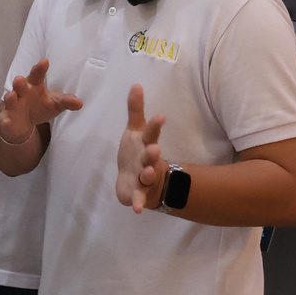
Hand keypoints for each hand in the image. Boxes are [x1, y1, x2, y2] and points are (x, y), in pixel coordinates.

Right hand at [0, 59, 82, 142]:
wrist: (21, 122)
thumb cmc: (39, 106)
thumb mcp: (54, 103)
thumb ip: (66, 101)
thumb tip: (79, 103)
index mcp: (34, 85)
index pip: (37, 74)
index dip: (40, 68)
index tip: (44, 62)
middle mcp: (21, 93)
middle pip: (20, 85)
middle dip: (19, 82)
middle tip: (20, 78)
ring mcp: (12, 105)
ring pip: (10, 100)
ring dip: (10, 97)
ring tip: (12, 95)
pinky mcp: (7, 118)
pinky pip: (5, 119)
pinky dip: (5, 121)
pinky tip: (6, 122)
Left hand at [116, 84, 167, 212]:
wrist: (140, 180)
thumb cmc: (138, 152)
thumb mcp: (135, 130)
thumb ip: (135, 109)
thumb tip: (136, 84)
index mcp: (146, 144)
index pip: (151, 133)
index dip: (155, 125)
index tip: (160, 116)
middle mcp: (148, 161)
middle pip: (151, 156)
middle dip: (152, 153)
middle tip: (154, 149)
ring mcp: (144, 178)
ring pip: (147, 176)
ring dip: (148, 175)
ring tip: (148, 173)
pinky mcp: (137, 194)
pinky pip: (138, 199)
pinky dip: (138, 204)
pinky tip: (137, 210)